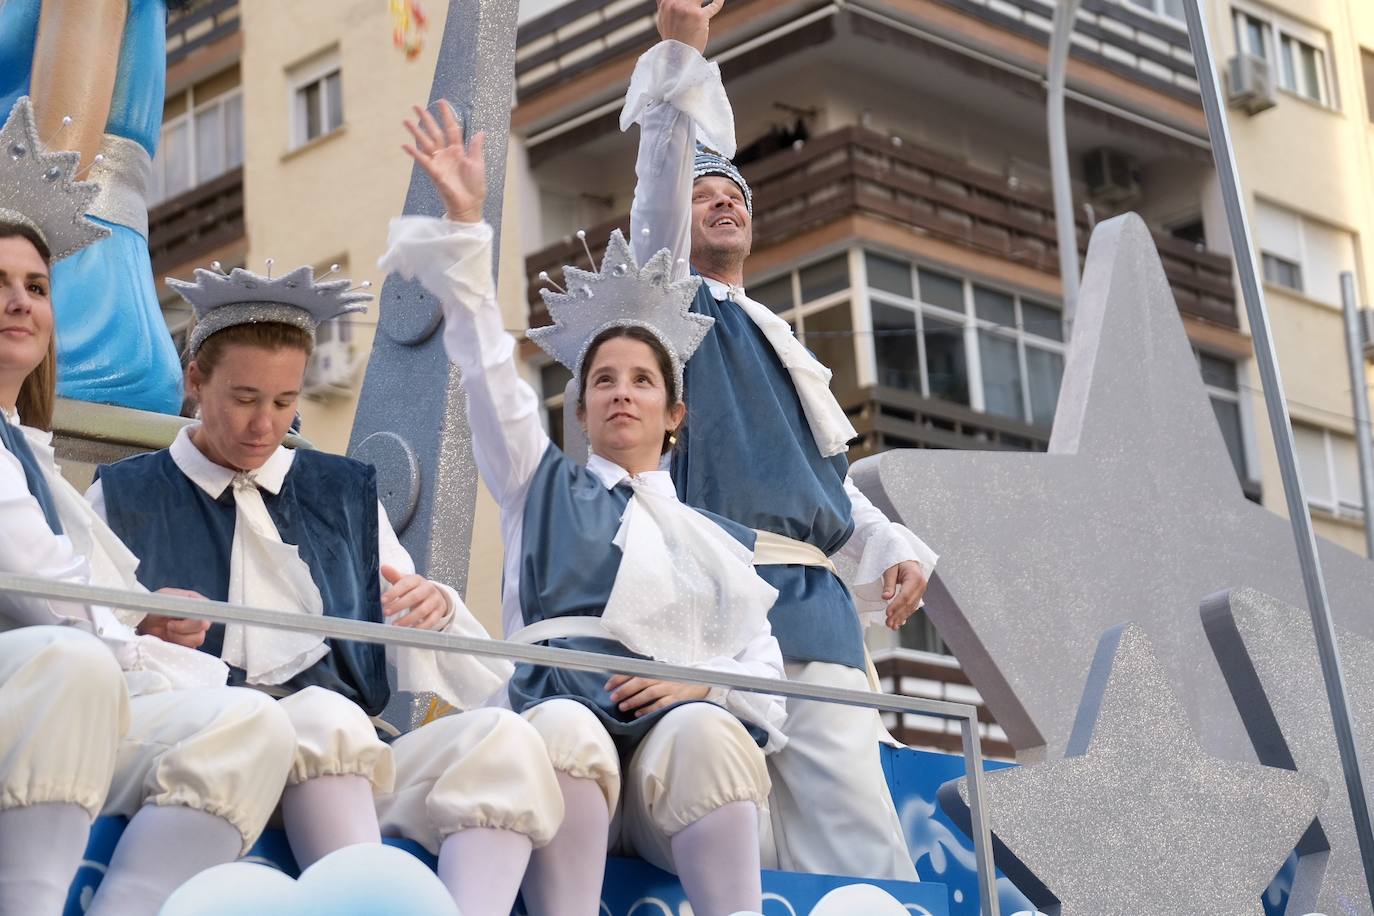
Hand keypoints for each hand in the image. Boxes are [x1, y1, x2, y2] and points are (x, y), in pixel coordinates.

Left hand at [141, 589, 210, 647]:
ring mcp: (193, 632)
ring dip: (179, 637)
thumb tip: (189, 608)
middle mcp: (198, 617)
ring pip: (197, 639)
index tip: (178, 618)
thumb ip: (178, 601)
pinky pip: (189, 649)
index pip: (206, 610)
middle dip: (183, 627)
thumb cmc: (152, 607)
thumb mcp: (163, 597)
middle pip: (203, 626)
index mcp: (195, 603)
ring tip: (166, 632)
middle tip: (169, 625)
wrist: (141, 623)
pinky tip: (168, 639)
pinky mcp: (187, 645)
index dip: (195, 616)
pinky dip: (177, 645)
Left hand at [381, 564, 449, 629]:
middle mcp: (428, 588)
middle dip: (399, 605)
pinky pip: (431, 621)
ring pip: (422, 610)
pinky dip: (420, 627)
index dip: (394, 592)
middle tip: (386, 612)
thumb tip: (384, 568)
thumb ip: (394, 576)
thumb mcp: (405, 581)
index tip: (383, 600)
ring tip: (395, 625)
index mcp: (417, 580)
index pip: (406, 584)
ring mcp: (435, 600)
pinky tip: (409, 630)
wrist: (434, 595)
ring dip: (408, 619)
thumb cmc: (415, 589)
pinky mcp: (439, 612)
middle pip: (414, 597)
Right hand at [402, 101, 486, 222]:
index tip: (441, 102)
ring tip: (405, 120)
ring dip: (415, 131)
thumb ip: (477, 147)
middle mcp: (446, 154)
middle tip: (416, 105)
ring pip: (425, 142)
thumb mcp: (478, 164)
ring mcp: (438, 162)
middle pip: (434, 132)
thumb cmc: (475, 187)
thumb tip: (481, 131)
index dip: (446, 115)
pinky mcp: (434, 172)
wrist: (470, 204)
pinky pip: (423, 160)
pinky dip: (414, 153)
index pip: (451, 128)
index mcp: (458, 150)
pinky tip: (405, 145)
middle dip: (426, 119)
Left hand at [605, 674, 710, 716]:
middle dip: (625, 689)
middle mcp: (663, 677)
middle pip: (641, 681)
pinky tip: (638, 714)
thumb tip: (621, 683)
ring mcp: (671, 688)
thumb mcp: (661, 674)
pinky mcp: (677, 699)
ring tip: (622, 706)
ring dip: (634, 700)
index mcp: (657, 669)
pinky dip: (649, 709)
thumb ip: (646, 676)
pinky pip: (661, 704)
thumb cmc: (675, 680)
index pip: (635, 671)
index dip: (620, 677)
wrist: (701, 683)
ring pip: (649, 693)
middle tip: (613, 697)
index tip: (608, 685)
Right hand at [655, 0, 723, 53]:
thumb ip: (664, 6)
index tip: (689, 0)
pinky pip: (713, 6)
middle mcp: (676, 3)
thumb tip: (666, 0)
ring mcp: (688, 9)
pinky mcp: (700, 17)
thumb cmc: (672, 39)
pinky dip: (718, 1)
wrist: (677, 55)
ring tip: (703, 3)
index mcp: (666, 3)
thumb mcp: (662, 20)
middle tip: (698, 2)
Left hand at [882, 560, 927, 629]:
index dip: (896, 606)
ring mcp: (921, 591)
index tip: (887, 613)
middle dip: (898, 615)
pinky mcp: (918, 594)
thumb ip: (889, 583)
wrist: (906, 558)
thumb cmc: (897, 560)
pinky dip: (905, 615)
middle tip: (888, 624)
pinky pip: (912, 606)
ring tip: (892, 626)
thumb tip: (886, 597)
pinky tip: (899, 623)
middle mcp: (921, 585)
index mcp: (915, 577)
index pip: (905, 595)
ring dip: (901, 618)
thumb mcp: (890, 569)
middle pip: (909, 603)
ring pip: (911, 607)